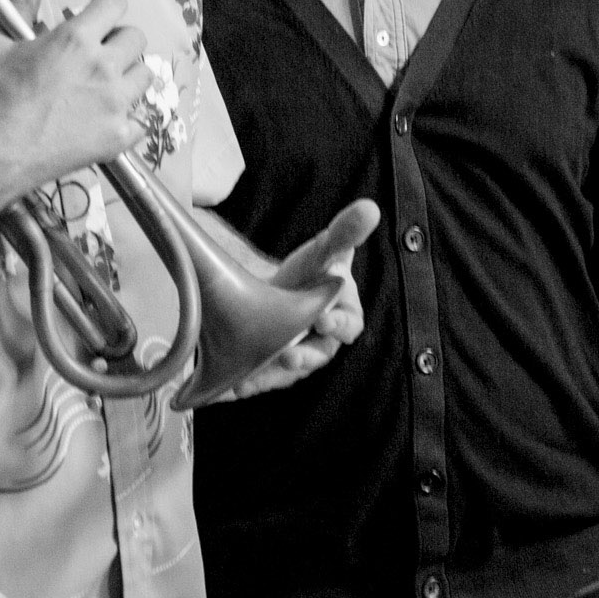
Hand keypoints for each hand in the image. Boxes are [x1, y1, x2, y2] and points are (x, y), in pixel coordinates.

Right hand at [0, 0, 150, 204]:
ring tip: (105, 87)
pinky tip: (106, 121)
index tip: (99, 18)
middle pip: (136, 38)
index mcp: (75, 38)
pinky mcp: (118, 136)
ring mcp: (115, 103)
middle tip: (100, 55)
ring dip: (128, 77)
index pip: (115, 4)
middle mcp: (102, 67)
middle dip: (119, 41)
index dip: (107, 8)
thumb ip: (21, 7)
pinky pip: (142, 122)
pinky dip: (128, 121)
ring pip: (146, 76)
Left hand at [193, 199, 380, 402]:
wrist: (283, 292)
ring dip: (270, 376)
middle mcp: (321, 343)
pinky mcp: (269, 369)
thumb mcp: (323, 250)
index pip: (348, 326)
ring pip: (286, 374)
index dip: (338, 325)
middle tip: (288, 354)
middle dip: (303, 357)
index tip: (323, 320)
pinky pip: (258, 381)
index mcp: (342, 316)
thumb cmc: (311, 274)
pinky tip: (228, 389)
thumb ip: (345, 232)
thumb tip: (369, 208)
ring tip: (249, 379)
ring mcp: (295, 358)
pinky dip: (244, 385)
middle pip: (317, 356)